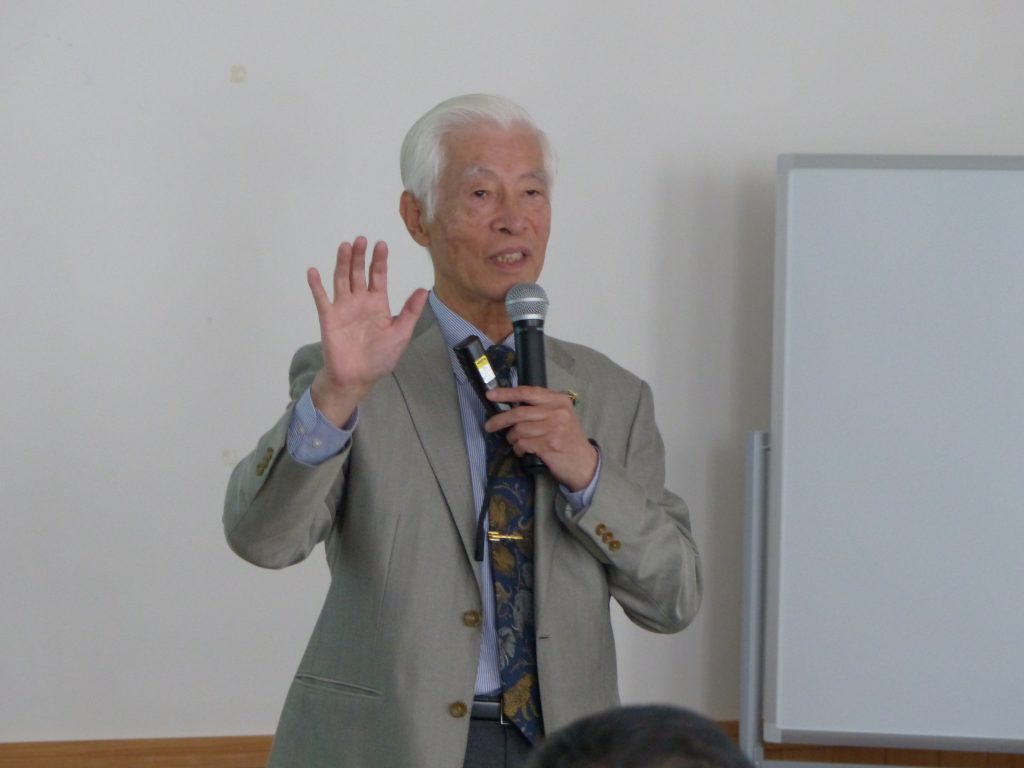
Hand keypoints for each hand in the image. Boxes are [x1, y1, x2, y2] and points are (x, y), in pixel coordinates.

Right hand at [307, 237, 427, 425]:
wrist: (358, 377)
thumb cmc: (380, 357)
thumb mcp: (401, 333)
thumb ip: (410, 311)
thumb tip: (424, 290)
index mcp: (378, 303)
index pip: (378, 276)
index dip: (379, 261)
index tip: (381, 244)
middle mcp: (360, 301)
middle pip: (359, 273)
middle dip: (360, 256)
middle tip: (361, 239)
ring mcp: (343, 307)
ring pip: (341, 279)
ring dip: (342, 263)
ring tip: (344, 246)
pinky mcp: (329, 317)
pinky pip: (321, 299)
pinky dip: (316, 285)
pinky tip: (313, 271)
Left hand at [484, 386, 597, 490]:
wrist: (584, 463)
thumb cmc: (569, 438)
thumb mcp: (560, 416)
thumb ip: (541, 408)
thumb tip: (511, 404)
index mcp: (559, 400)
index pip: (528, 392)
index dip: (507, 393)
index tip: (491, 394)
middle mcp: (557, 412)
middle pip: (519, 412)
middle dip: (500, 420)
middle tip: (489, 426)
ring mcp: (554, 428)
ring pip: (519, 430)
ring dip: (512, 438)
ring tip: (516, 442)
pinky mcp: (549, 445)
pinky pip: (522, 444)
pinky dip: (518, 448)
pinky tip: (523, 451)